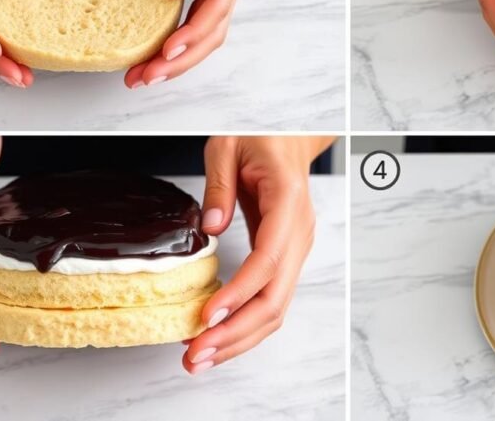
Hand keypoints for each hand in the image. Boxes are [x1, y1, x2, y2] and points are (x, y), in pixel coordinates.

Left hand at [125, 0, 250, 87]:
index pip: (217, 6)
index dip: (193, 33)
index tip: (168, 51)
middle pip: (213, 31)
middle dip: (181, 59)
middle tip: (147, 77)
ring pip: (206, 33)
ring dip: (178, 59)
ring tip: (144, 75)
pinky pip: (196, 21)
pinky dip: (177, 42)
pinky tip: (155, 56)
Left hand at [182, 136, 332, 372]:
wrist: (288, 138)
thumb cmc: (259, 138)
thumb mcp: (227, 146)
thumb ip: (219, 186)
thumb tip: (209, 228)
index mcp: (288, 202)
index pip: (267, 259)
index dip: (239, 294)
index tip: (207, 317)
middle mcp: (299, 233)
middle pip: (275, 298)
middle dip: (236, 333)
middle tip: (195, 354)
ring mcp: (296, 249)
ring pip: (275, 308)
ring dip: (239, 338)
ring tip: (199, 356)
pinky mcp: (285, 258)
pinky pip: (269, 299)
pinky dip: (243, 323)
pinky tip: (216, 336)